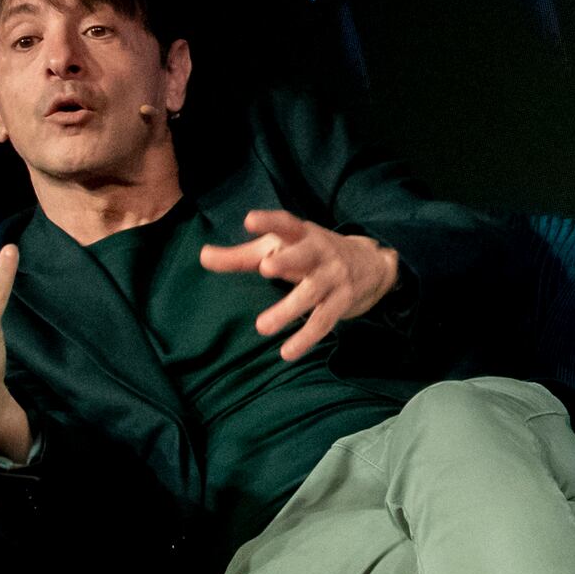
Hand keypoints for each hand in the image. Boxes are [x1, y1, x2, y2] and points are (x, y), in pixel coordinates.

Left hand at [201, 209, 400, 360]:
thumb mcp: (280, 248)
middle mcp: (320, 253)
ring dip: (288, 310)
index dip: (269, 222)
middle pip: (305, 256)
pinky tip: (287, 353)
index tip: (250, 220)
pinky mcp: (342, 301)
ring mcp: (334, 277)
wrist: (372, 264)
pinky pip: (323, 321)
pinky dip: (306, 338)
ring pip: (311, 293)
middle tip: (266, 266)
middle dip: (288, 260)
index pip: (286, 224)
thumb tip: (202, 256)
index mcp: (302, 235)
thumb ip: (241, 256)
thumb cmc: (311, 254)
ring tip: (262, 327)